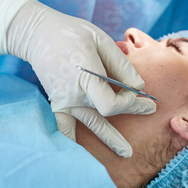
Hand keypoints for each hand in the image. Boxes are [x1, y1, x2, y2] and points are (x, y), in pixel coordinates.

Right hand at [0, 0, 155, 157]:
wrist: (37, 34)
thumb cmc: (72, 33)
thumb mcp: (100, 40)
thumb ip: (120, 64)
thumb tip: (139, 86)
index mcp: (85, 77)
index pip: (111, 105)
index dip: (128, 103)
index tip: (136, 90)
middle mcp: (73, 94)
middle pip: (105, 115)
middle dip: (131, 113)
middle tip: (150, 110)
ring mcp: (63, 101)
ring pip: (89, 125)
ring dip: (109, 139)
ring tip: (126, 153)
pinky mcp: (56, 102)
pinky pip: (64, 127)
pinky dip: (73, 141)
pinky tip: (82, 153)